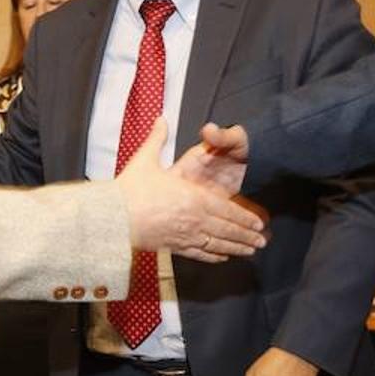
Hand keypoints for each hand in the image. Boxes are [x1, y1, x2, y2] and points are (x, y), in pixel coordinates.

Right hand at [116, 117, 265, 262]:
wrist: (111, 219)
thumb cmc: (129, 190)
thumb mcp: (145, 160)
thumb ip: (157, 139)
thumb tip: (161, 118)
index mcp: (193, 198)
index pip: (228, 210)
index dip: (245, 218)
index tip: (259, 223)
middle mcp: (195, 219)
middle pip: (228, 230)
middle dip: (247, 236)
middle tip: (262, 240)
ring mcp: (185, 236)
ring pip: (218, 245)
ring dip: (236, 248)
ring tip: (251, 251)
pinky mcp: (173, 248)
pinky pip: (200, 254)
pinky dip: (214, 256)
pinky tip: (223, 257)